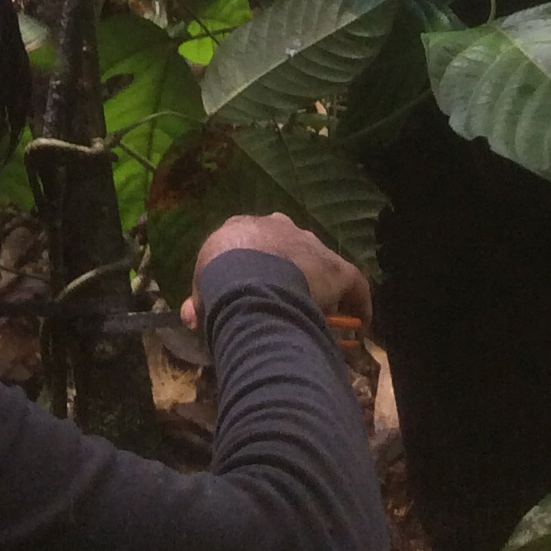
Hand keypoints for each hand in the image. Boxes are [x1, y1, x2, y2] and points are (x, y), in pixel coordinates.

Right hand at [182, 212, 371, 331]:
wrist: (246, 276)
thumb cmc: (219, 281)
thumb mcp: (202, 291)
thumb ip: (200, 302)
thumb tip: (190, 316)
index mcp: (244, 227)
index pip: (252, 241)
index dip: (254, 264)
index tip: (254, 285)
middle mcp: (280, 227)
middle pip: (289, 247)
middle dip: (288, 269)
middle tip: (286, 299)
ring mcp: (310, 244)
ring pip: (319, 264)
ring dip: (319, 286)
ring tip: (319, 314)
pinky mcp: (336, 266)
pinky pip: (353, 285)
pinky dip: (357, 303)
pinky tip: (360, 324)